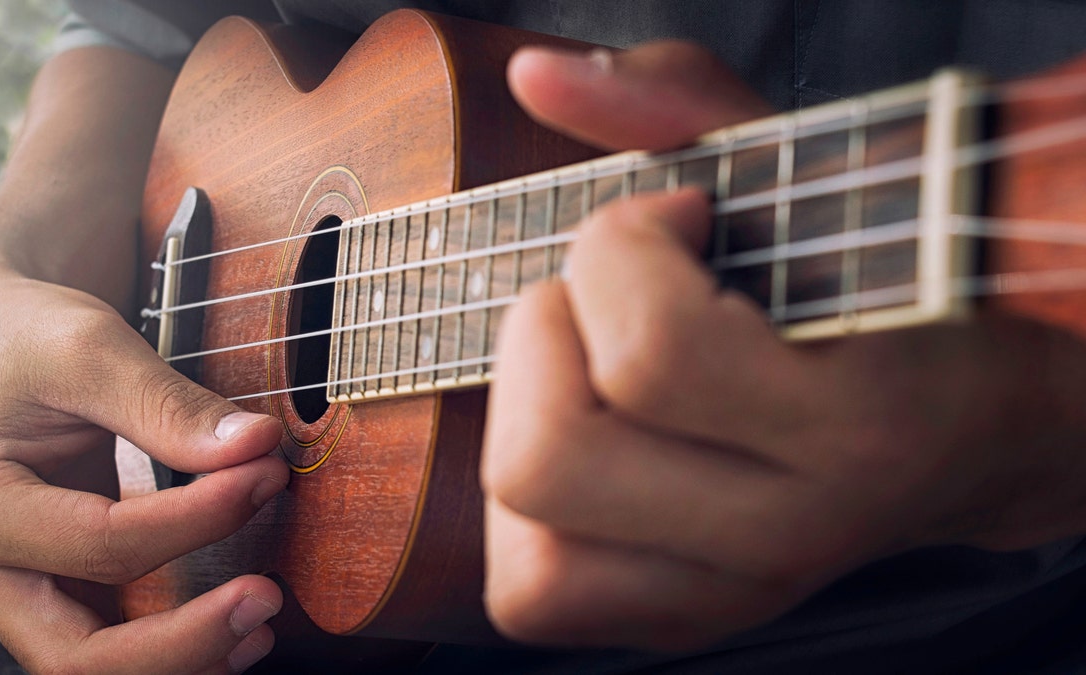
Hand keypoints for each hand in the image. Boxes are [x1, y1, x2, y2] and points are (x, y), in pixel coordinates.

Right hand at [0, 48, 292, 673]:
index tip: (268, 471)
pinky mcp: (58, 585)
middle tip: (267, 599)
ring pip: (94, 665)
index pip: (104, 543)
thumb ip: (169, 405)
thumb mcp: (91, 348)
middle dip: (183, 641)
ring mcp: (19, 587)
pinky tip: (236, 630)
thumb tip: (259, 447)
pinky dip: (173, 646)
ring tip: (261, 628)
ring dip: (182, 658)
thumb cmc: (31, 334)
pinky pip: (112, 641)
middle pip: (79, 656)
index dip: (196, 520)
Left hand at [480, 42, 1085, 649]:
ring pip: (524, 543)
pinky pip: (532, 595)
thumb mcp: (813, 173)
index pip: (650, 353)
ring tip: (596, 373)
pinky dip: (523, 511)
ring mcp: (729, 592)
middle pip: (546, 461)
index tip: (673, 215)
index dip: (621, 246)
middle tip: (611, 300)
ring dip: (525, 425)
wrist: (987, 429)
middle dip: (544, 336)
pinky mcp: (685, 617)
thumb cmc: (897, 282)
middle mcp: (784, 531)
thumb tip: (536, 75)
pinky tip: (588, 438)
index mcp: (851, 425)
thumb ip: (677, 106)